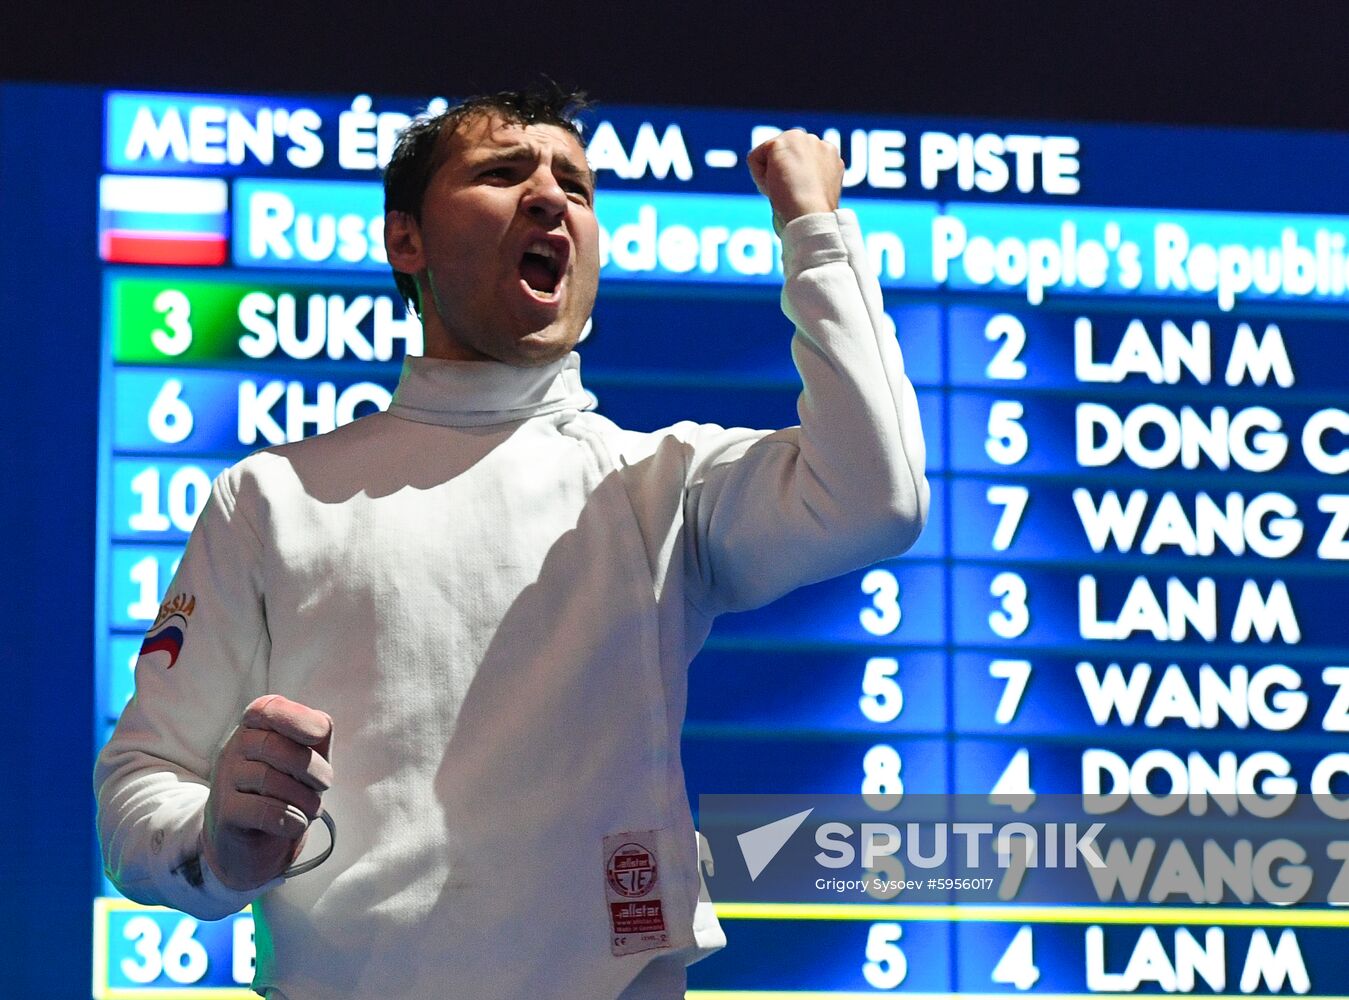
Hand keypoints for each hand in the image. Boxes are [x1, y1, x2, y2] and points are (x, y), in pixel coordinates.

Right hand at [201, 694, 332, 890]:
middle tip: (323, 784)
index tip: (318, 736)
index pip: (269, 709)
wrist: (253, 843)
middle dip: (312, 768)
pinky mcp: (224, 813)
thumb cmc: (287, 790)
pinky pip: (262, 810)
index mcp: (255, 727)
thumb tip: (320, 727)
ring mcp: (225, 779)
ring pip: (269, 779)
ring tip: (311, 808)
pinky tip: (296, 824)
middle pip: (276, 746)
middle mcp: (234, 747)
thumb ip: (317, 735)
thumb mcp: (307, 758)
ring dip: (305, 799)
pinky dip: (290, 819)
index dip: (297, 718)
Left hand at [746, 129, 843, 229]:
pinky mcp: (781, 142)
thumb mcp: (815, 192)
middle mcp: (817, 142)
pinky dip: (759, 177)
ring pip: (768, 156)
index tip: (800, 196)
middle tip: (791, 194)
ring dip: (770, 176)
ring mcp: (800, 139)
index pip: (797, 161)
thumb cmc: (813, 213)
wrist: (811, 213)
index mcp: (829, 154)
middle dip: (781, 173)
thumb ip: (807, 178)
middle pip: (782, 155)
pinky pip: (754, 158)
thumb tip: (788, 180)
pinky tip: (775, 187)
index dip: (792, 180)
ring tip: (785, 191)